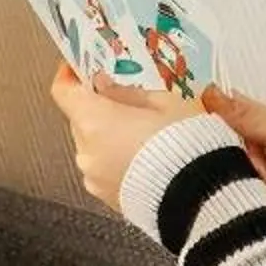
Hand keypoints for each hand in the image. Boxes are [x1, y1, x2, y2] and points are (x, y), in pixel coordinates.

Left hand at [47, 63, 201, 212]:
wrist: (202, 197)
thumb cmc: (187, 145)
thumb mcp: (165, 103)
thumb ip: (127, 93)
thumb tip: (105, 85)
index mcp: (94, 120)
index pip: (63, 91)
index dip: (69, 76)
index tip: (80, 68)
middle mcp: (86, 150)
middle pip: (80, 120)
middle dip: (99, 108)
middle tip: (127, 101)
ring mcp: (94, 177)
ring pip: (93, 146)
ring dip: (110, 137)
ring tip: (145, 135)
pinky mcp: (107, 197)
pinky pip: (105, 170)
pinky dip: (118, 161)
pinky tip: (145, 159)